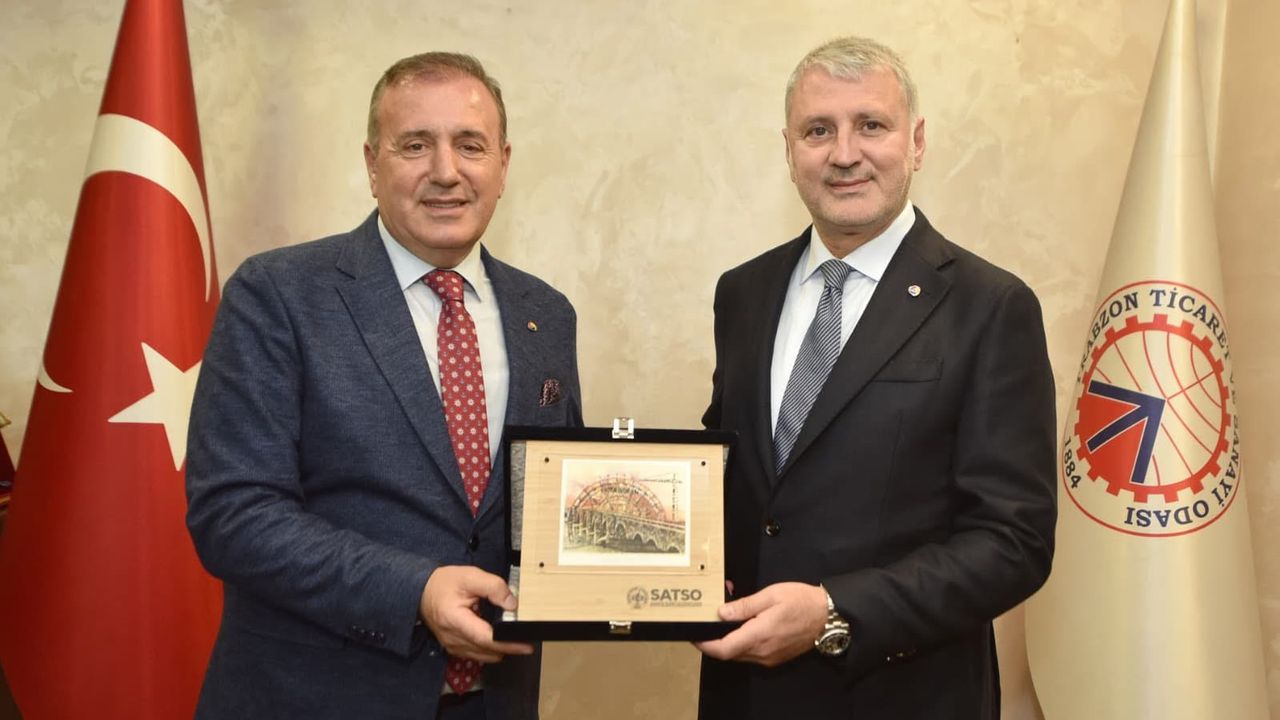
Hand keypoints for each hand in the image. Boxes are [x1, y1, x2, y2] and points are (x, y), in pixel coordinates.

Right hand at [419, 565, 532, 662]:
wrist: (421, 592)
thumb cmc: (444, 583)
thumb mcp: (470, 576)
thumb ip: (494, 587)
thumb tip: (512, 604)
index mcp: (455, 620)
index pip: (485, 638)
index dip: (507, 644)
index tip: (526, 645)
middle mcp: (452, 638)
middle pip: (487, 651)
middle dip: (508, 647)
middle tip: (526, 640)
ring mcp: (452, 646)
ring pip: (484, 656)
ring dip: (499, 649)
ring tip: (512, 638)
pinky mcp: (454, 648)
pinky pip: (477, 654)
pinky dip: (489, 649)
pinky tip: (497, 639)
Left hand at [694, 582, 826, 666]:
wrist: (828, 616)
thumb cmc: (800, 601)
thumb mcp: (771, 596)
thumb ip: (744, 606)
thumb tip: (721, 613)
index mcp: (758, 636)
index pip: (723, 649)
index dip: (705, 645)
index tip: (694, 635)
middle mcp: (762, 652)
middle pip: (729, 653)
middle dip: (715, 639)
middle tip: (709, 619)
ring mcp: (770, 657)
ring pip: (740, 654)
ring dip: (729, 639)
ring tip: (727, 617)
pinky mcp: (776, 657)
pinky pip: (752, 653)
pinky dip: (743, 641)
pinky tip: (745, 624)